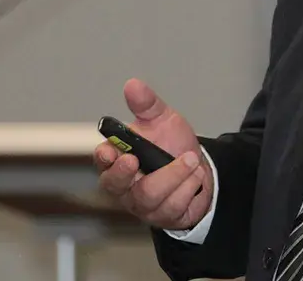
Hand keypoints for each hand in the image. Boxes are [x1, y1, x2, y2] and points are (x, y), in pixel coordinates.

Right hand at [93, 78, 213, 230]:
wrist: (200, 168)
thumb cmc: (172, 144)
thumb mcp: (163, 120)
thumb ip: (147, 105)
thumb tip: (132, 85)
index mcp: (118, 160)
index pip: (102, 161)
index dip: (103, 158)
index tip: (110, 151)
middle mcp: (125, 185)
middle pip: (114, 186)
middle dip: (125, 174)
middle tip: (136, 160)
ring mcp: (143, 204)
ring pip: (149, 196)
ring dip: (175, 174)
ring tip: (191, 160)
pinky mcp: (163, 217)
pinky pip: (173, 206)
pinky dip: (189, 187)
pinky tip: (195, 178)